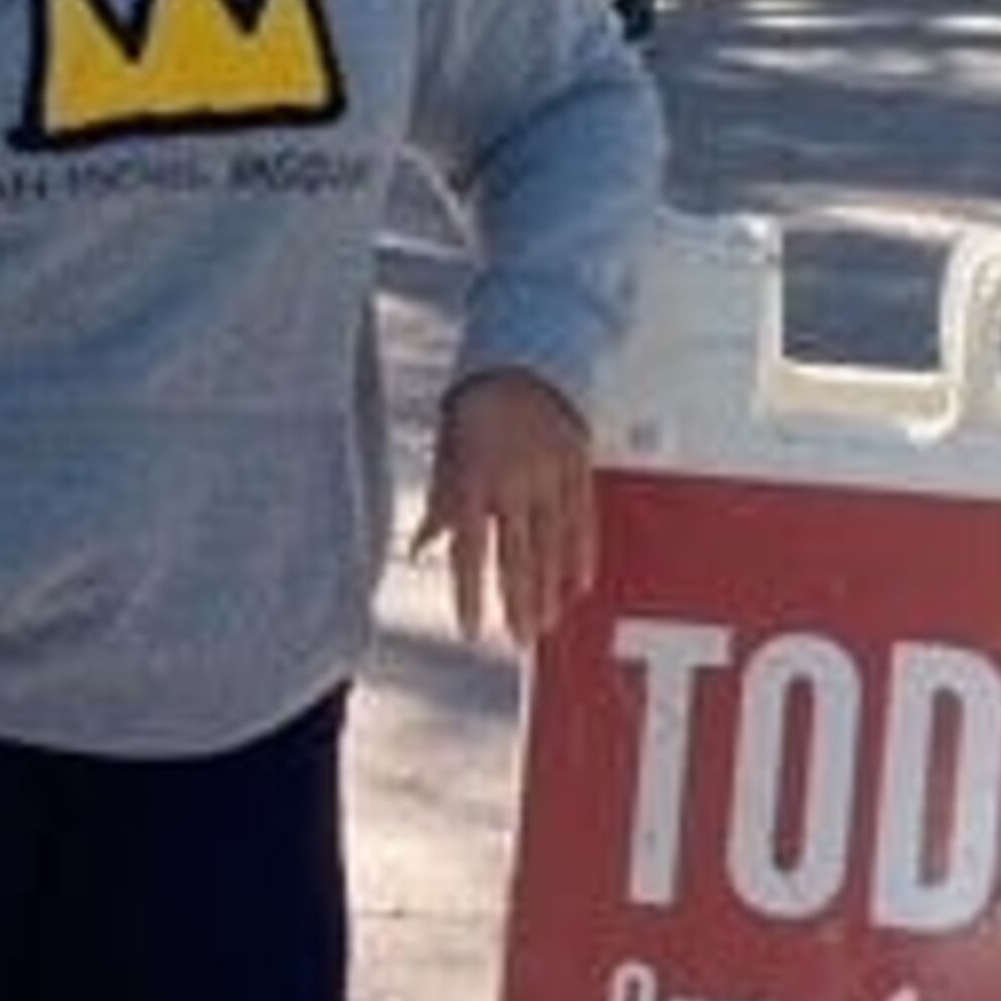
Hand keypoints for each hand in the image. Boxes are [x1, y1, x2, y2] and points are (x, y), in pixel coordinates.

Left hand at [415, 368, 597, 653]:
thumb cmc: (475, 409)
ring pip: (552, 546)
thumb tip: (418, 550)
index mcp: (473, 479)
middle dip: (517, 602)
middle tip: (520, 640)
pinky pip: (581, 520)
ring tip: (546, 622)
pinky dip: (580, 555)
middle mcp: (513, 482)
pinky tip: (578, 585)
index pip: (470, 551)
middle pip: (517, 556)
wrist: (525, 360)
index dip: (470, 595)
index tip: (470, 630)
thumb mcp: (446, 453)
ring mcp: (549, 476)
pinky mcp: (577, 468)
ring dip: (549, 588)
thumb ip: (439, 506)